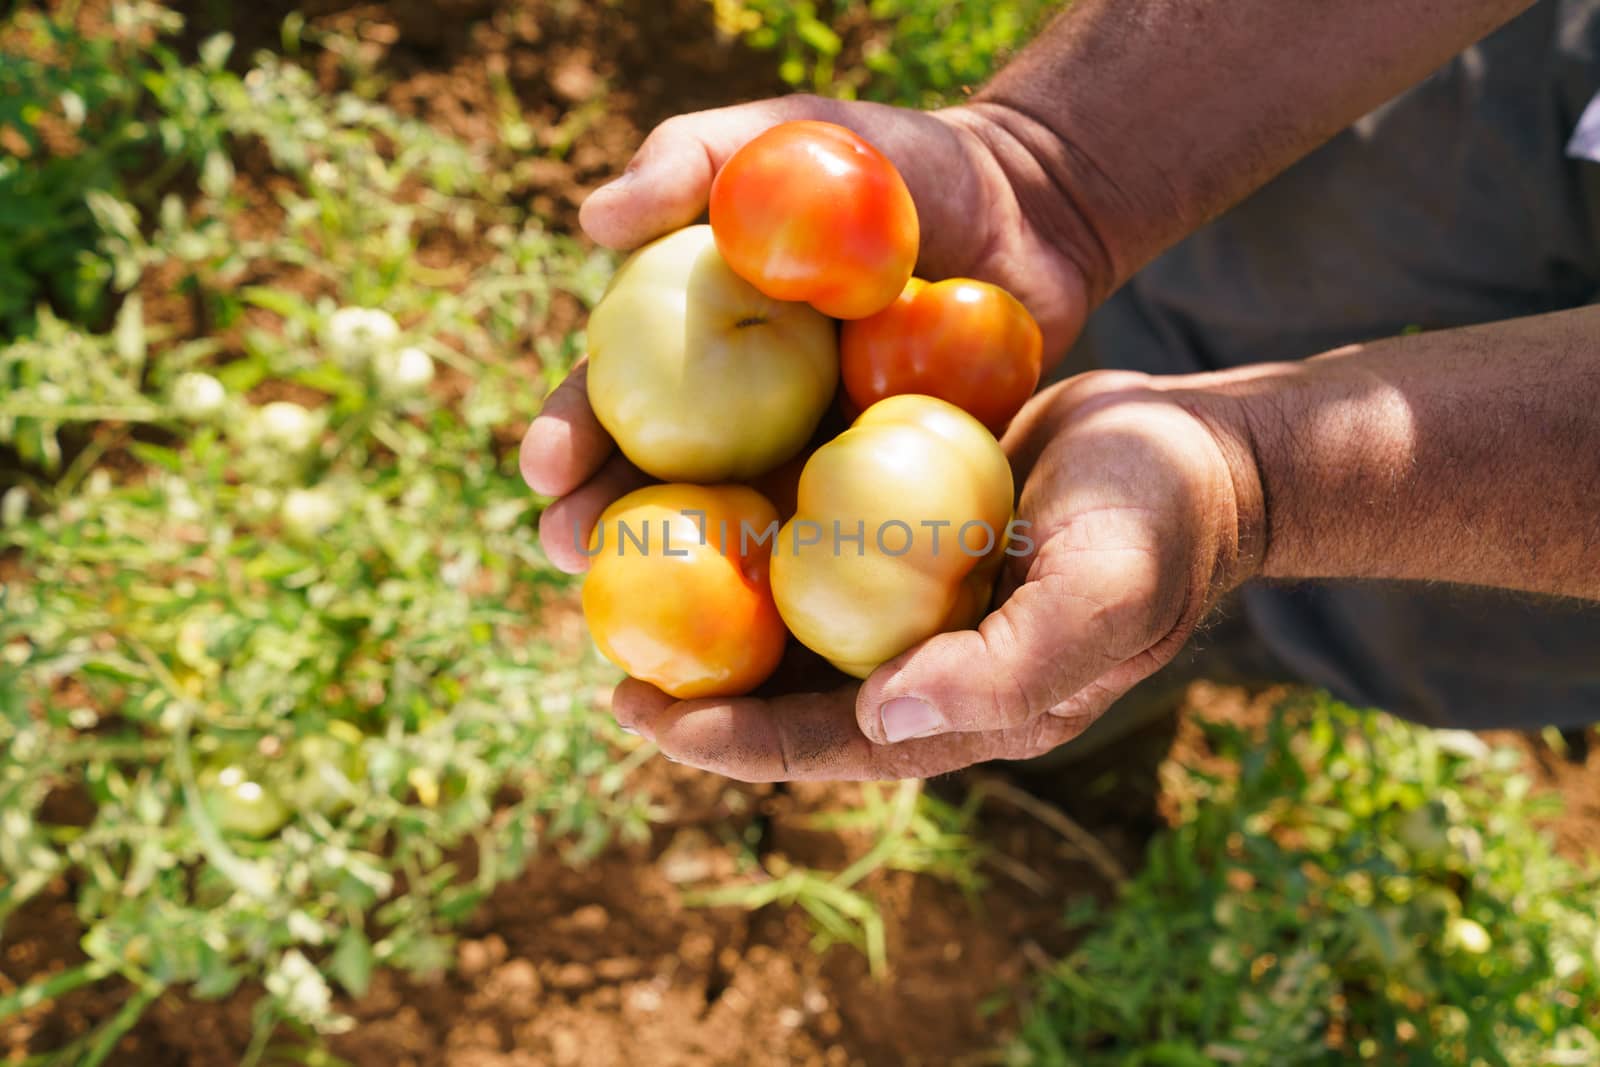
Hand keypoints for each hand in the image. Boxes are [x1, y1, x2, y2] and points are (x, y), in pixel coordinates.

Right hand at [523, 94, 1093, 573]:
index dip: (570, 433)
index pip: (612, 393)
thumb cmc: (895, 167)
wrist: (1025, 212)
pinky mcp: (883, 493)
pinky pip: (838, 546)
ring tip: (647, 615)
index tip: (546, 468)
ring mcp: (809, 459)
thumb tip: (592, 219)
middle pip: (654, 483)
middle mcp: (737, 411)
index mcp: (693, 337)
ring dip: (685, 576)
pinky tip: (779, 630)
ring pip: (732, 532)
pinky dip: (804, 587)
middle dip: (601, 524)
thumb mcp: (785, 135)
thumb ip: (691, 161)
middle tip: (573, 555)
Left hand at [607, 371, 1263, 779]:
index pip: (828, 743)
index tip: (644, 718)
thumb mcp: (1104, 593)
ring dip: (709, 601)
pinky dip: (753, 522)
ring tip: (615, 575)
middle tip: (605, 657)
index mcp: (957, 704)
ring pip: (788, 610)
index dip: (734, 742)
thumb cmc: (1163, 522)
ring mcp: (910, 589)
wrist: (1204, 445)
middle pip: (787, 686)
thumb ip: (1007, 669)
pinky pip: (814, 530)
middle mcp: (919, 657)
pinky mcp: (904, 519)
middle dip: (698, 685)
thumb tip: (883, 720)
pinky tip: (686, 481)